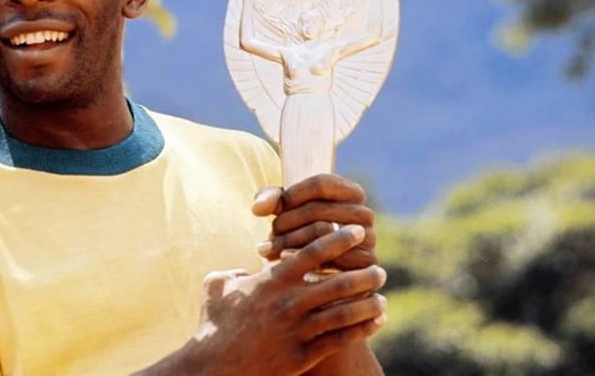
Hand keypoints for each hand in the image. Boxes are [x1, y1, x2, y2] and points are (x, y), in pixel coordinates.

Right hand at [180, 226, 386, 375]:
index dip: (337, 239)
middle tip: (378, 266)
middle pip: (337, 282)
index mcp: (271, 281)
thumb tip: (243, 270)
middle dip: (363, 272)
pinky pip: (341, 339)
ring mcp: (298, 330)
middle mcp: (289, 303)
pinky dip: (363, 328)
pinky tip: (377, 320)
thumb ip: (231, 272)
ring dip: (368, 300)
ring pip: (344, 311)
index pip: (312, 252)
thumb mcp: (215, 288)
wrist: (215, 369)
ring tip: (381, 294)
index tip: (355, 231)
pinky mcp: (303, 355)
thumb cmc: (213, 326)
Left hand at [253, 174, 376, 270]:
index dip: (291, 195)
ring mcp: (368, 240)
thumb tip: (258, 208)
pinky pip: (333, 259)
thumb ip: (268, 199)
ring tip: (266, 247)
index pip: (321, 183)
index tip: (273, 208)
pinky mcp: (364, 266)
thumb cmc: (295, 228)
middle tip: (268, 231)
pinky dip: (304, 258)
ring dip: (290, 240)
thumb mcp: (282, 208)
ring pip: (324, 233)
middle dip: (287, 220)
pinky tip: (282, 259)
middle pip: (319, 210)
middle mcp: (364, 214)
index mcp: (351, 192)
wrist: (310, 267)